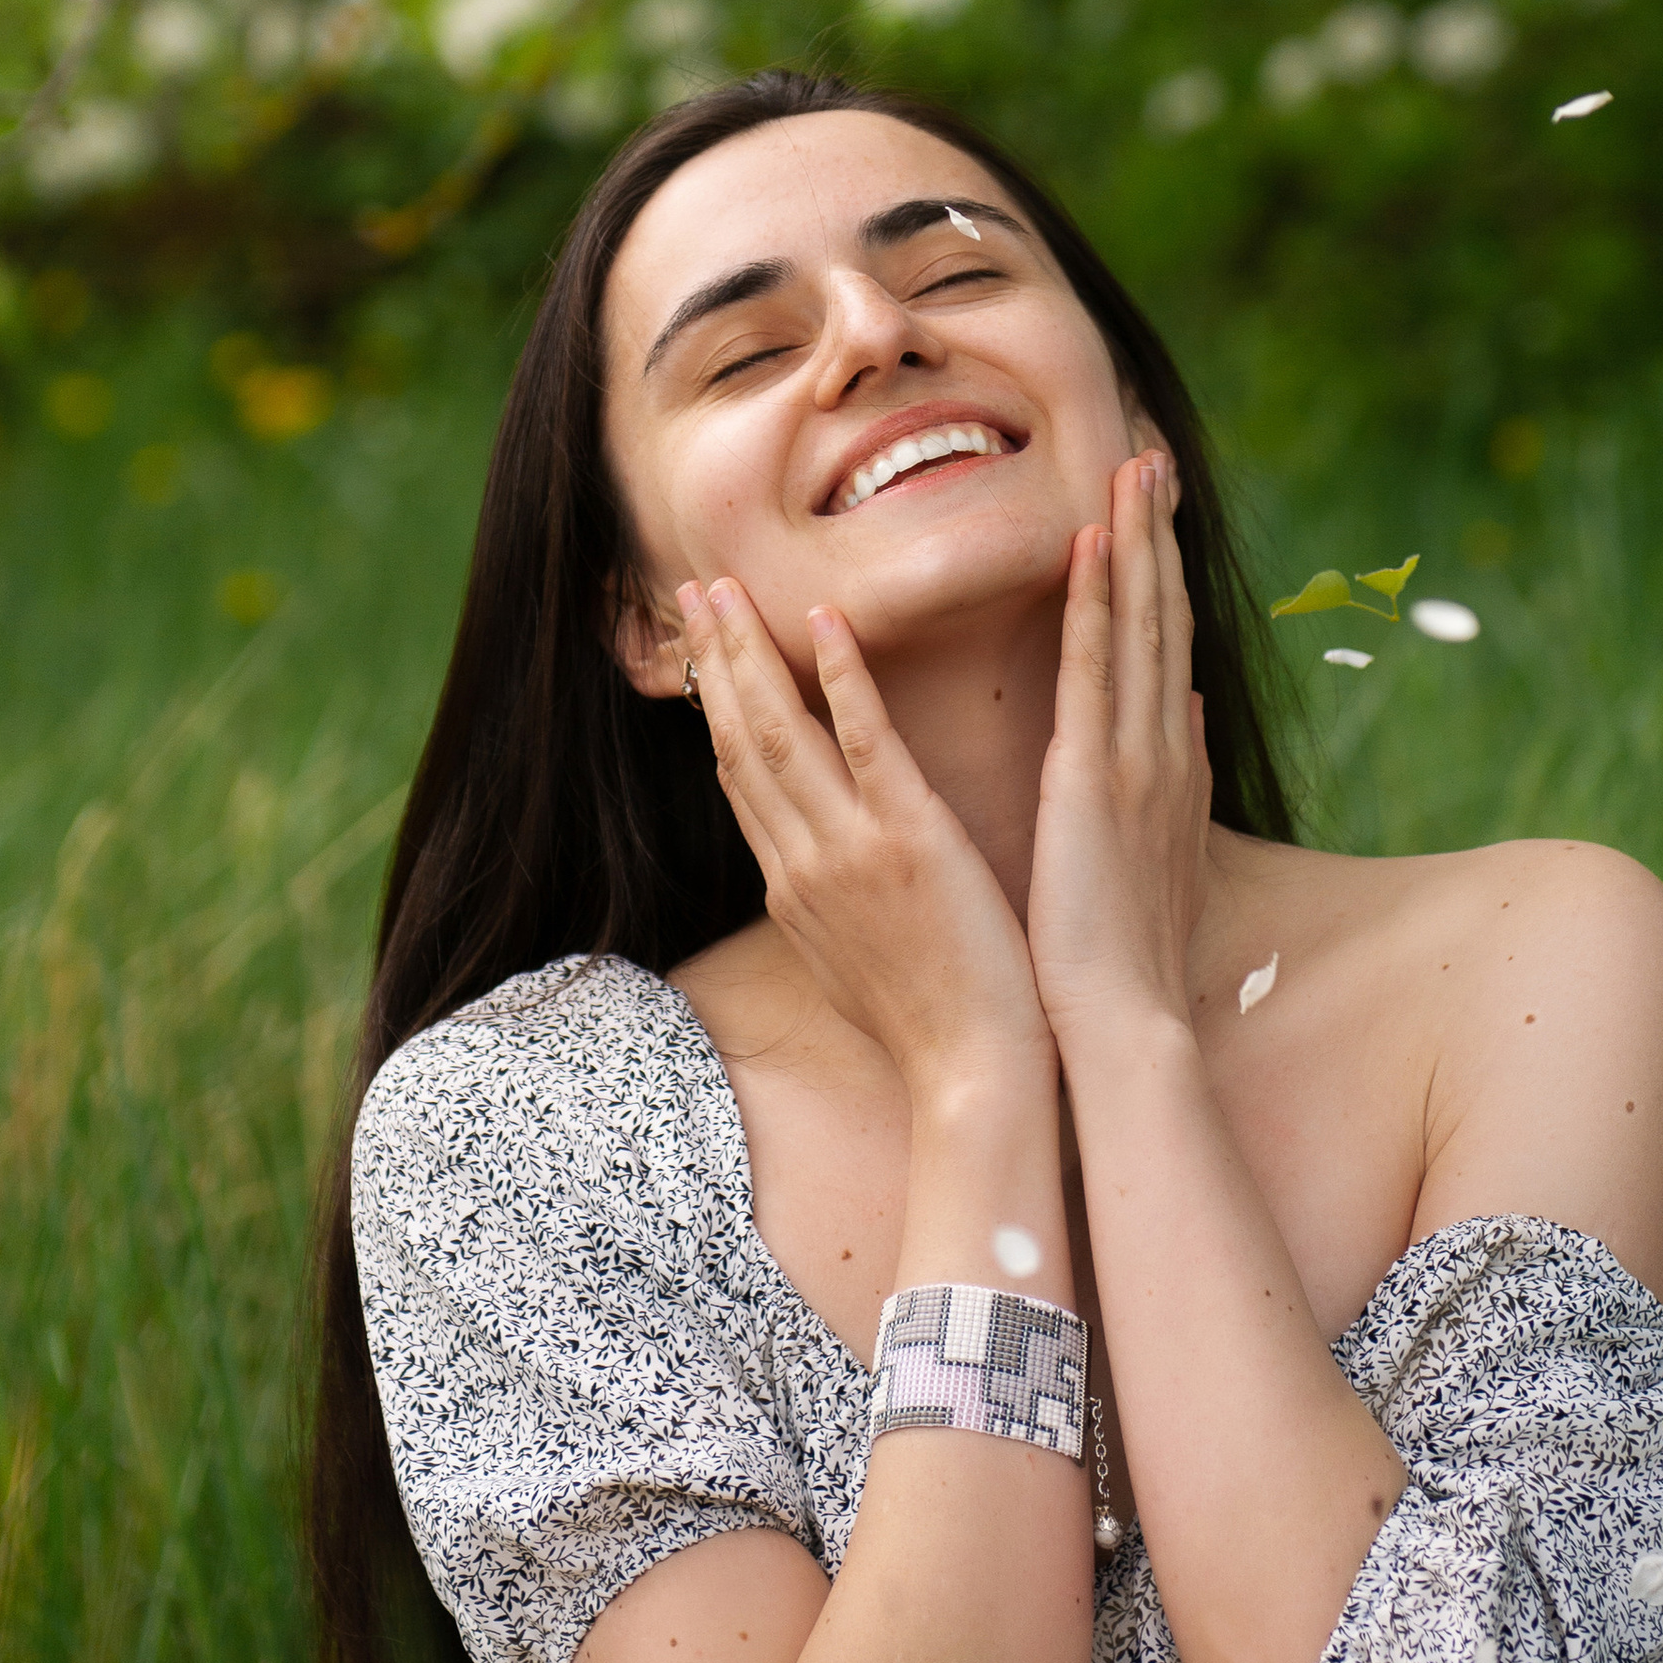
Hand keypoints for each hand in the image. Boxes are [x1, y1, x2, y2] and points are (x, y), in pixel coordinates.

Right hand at [680, 578, 1054, 1104]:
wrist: (972, 1074)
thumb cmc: (931, 1023)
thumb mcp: (851, 964)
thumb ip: (826, 906)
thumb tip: (804, 880)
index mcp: (792, 887)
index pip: (740, 779)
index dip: (716, 708)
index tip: (703, 651)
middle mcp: (802, 862)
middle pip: (740, 742)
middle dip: (714, 662)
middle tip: (690, 590)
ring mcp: (848, 848)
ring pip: (780, 732)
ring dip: (749, 653)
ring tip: (724, 587)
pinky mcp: (907, 838)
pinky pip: (864, 742)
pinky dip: (841, 678)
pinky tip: (825, 621)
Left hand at [1024, 453, 1212, 1049]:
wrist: (1123, 1025)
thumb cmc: (1125, 956)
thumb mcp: (1160, 851)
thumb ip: (1175, 776)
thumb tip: (1190, 710)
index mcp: (1174, 765)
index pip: (1170, 648)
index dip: (1166, 574)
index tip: (1157, 511)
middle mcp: (1167, 748)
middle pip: (1166, 616)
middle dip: (1160, 533)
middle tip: (1151, 452)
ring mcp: (1136, 758)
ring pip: (1141, 624)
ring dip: (1138, 541)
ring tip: (1134, 466)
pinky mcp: (1093, 776)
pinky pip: (1096, 668)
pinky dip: (1098, 602)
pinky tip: (1092, 544)